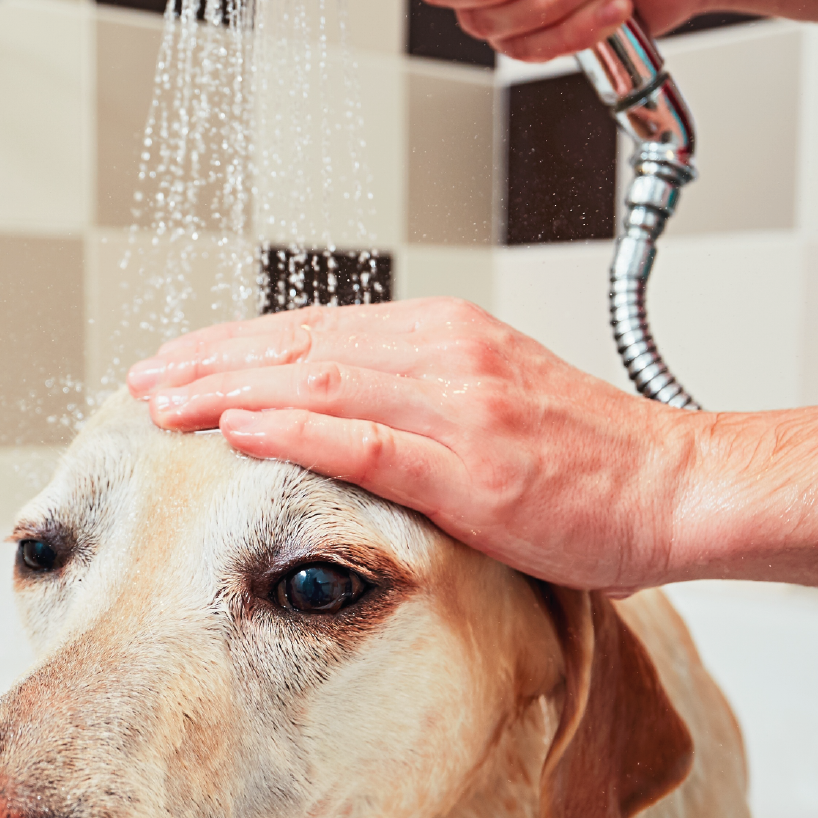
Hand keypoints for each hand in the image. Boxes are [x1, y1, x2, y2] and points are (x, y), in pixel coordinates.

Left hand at [124, 299, 705, 593]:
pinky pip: (364, 445)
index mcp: (445, 335)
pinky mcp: (472, 470)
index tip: (175, 362)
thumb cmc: (588, 461)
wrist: (676, 487)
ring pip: (316, 384)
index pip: (315, 329)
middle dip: (209, 362)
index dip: (233, 344)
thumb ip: (416, 398)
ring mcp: (458, 409)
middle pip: (299, 346)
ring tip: (162, 406)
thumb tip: (336, 414)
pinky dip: (292, 434)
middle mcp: (444, 355)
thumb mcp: (494, 403)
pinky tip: (236, 433)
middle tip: (141, 381)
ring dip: (226, 392)